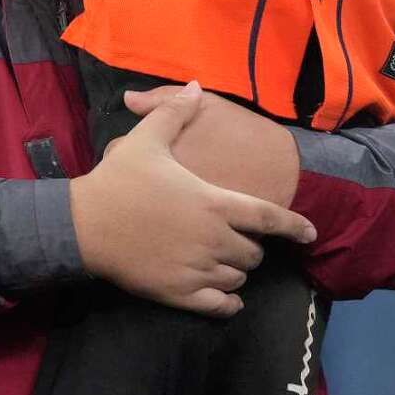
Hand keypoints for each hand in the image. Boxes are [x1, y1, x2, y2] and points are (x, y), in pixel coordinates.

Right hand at [70, 82, 315, 316]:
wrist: (84, 225)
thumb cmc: (120, 180)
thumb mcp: (148, 139)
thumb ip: (177, 113)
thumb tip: (197, 86)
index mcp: (215, 203)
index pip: (269, 218)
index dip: (295, 226)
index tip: (311, 233)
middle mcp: (214, 240)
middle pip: (254, 253)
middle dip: (250, 246)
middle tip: (236, 239)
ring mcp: (197, 270)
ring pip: (238, 279)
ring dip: (237, 272)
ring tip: (225, 262)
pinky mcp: (178, 294)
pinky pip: (219, 307)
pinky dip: (229, 304)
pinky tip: (227, 298)